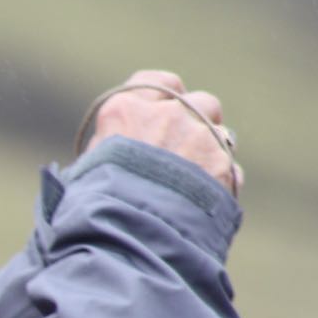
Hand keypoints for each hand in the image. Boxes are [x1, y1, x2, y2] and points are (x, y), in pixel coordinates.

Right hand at [80, 69, 241, 196]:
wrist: (128, 235)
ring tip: (196, 178)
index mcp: (126, 111)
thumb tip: (115, 154)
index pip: (158, 82)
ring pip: (221, 132)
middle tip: (187, 145)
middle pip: (199, 101)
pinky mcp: (223, 167)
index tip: (166, 109)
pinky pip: (230, 168)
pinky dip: (221, 181)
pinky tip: (204, 202)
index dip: (166, 95)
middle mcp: (167, 115)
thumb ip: (110, 149)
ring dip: (212, 148)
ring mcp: (199, 138)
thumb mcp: (87, 170)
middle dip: (197, 119)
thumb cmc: (94, 207)